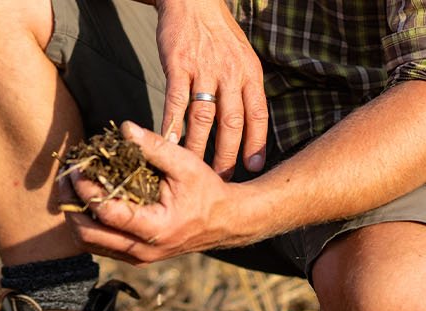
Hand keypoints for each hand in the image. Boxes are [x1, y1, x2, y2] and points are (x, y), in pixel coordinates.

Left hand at [63, 122, 270, 264]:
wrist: (225, 222)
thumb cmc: (207, 191)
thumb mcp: (186, 165)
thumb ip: (155, 147)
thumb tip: (124, 128)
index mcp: (155, 229)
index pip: (107, 213)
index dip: (86, 189)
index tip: (78, 168)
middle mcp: (142, 250)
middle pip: (87, 235)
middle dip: (69, 205)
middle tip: (64, 178)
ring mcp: (136, 257)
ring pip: (88, 243)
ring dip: (73, 216)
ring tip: (70, 187)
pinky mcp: (133, 255)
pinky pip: (99, 244)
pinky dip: (87, 223)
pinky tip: (86, 198)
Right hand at [155, 0, 269, 177]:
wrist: (193, 0)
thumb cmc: (216, 32)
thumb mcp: (241, 55)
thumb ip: (243, 86)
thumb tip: (246, 122)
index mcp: (249, 72)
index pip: (257, 113)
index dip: (256, 142)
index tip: (253, 166)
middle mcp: (230, 72)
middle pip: (231, 121)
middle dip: (227, 153)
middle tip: (221, 176)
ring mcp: (204, 68)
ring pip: (203, 115)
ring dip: (198, 146)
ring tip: (193, 168)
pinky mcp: (179, 64)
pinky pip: (175, 100)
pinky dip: (172, 124)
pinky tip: (168, 142)